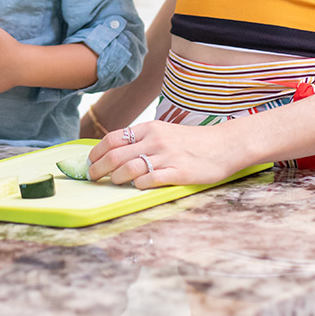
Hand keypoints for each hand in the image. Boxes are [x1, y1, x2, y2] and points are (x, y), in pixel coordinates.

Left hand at [88, 118, 244, 189]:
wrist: (224, 146)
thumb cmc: (192, 142)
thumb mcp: (165, 133)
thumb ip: (144, 140)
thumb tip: (117, 152)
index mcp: (150, 128)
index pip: (113, 138)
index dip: (97, 151)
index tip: (90, 161)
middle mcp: (155, 140)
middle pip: (115, 155)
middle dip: (98, 168)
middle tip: (92, 177)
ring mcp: (166, 156)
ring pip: (129, 168)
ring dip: (116, 178)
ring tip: (113, 183)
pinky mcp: (178, 172)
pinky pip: (150, 180)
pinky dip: (139, 185)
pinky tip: (137, 186)